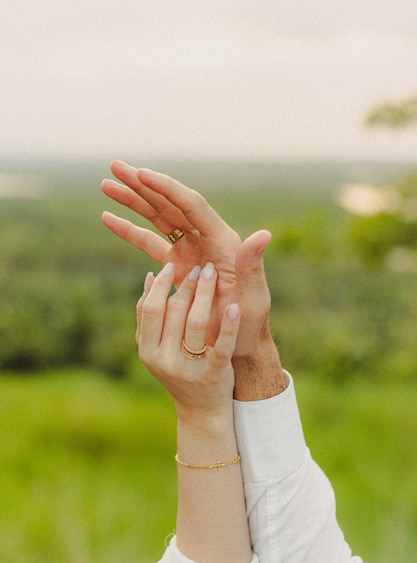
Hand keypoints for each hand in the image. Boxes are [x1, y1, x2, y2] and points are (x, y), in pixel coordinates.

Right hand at [102, 161, 271, 355]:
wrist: (236, 343)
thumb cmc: (247, 324)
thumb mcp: (253, 298)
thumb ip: (252, 266)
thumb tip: (263, 235)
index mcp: (223, 242)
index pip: (192, 206)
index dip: (166, 189)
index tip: (141, 174)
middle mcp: (205, 239)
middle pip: (170, 204)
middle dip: (142, 185)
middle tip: (115, 166)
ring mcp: (189, 251)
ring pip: (157, 218)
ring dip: (132, 201)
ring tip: (106, 184)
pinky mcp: (176, 265)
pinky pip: (150, 242)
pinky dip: (130, 231)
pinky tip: (108, 219)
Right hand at [136, 260, 239, 418]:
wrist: (202, 410)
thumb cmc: (180, 369)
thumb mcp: (158, 348)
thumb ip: (150, 318)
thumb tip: (149, 278)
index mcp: (147, 351)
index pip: (151, 309)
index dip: (160, 285)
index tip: (171, 266)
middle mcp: (164, 361)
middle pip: (173, 312)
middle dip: (186, 285)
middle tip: (199, 267)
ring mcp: (189, 369)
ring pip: (195, 323)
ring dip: (205, 294)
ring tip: (212, 275)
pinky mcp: (214, 374)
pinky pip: (222, 346)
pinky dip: (228, 325)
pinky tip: (233, 307)